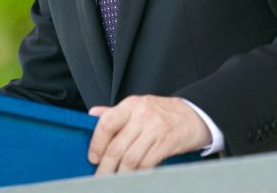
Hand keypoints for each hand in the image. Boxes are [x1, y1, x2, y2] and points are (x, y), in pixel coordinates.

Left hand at [88, 95, 210, 173]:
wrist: (193, 114)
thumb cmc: (162, 111)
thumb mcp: (137, 106)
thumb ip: (115, 112)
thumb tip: (92, 115)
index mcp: (130, 105)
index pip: (107, 122)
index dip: (96, 142)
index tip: (92, 157)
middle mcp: (141, 115)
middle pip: (117, 146)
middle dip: (105, 167)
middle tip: (99, 178)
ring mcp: (155, 129)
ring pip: (130, 159)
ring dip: (120, 174)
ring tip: (114, 181)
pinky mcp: (166, 143)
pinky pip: (147, 164)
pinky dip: (138, 174)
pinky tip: (133, 178)